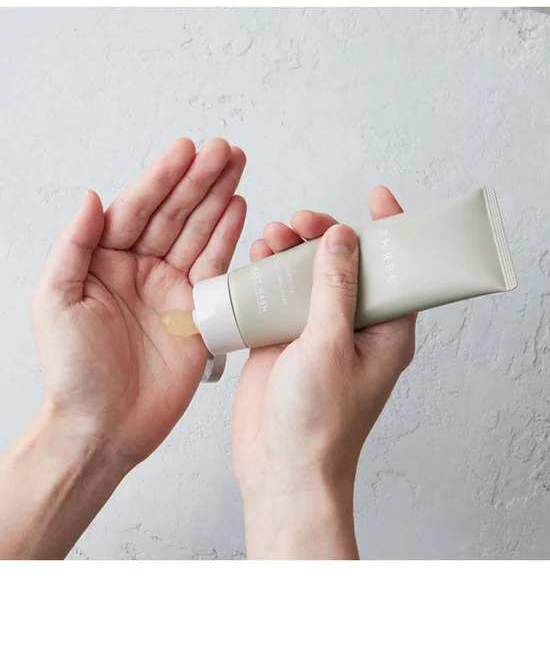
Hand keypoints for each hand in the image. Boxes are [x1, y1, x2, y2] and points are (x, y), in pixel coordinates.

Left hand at [32, 137, 245, 466]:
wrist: (105, 427)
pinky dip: (228, 236)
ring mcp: (171, 289)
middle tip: (224, 150)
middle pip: (173, 213)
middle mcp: (139, 269)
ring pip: (198, 232)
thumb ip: (73, 245)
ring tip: (236, 166)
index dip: (162, 177)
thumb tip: (90, 196)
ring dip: (218, 197)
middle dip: (199, 179)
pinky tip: (238, 208)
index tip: (186, 150)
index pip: (137, 207)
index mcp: (103, 261)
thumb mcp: (54, 301)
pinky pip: (216, 267)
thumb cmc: (73, 373)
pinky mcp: (199, 312)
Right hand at [232, 187, 415, 558]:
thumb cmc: (318, 424)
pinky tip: (257, 257)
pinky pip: (280, 294)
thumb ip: (335, 289)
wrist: (280, 470)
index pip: (396, 269)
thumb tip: (343, 237)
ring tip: (272, 237)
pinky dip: (269, 273)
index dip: (390, 230)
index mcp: (386, 330)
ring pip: (309, 275)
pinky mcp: (285, 338)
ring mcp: (317, 331)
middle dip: (325, 235)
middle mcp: (354, 326)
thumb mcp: (330, 348)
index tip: (377, 196)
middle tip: (301, 223)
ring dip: (292, 250)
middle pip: (346, 264)